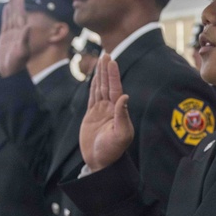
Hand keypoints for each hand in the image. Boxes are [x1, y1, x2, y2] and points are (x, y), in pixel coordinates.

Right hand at [0, 0, 31, 76]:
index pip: (21, 15)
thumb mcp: (22, 51)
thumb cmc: (17, 64)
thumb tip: (29, 26)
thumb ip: (25, 39)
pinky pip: (5, 23)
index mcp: (22, 33)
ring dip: (11, 7)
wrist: (10, 72)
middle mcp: (18, 32)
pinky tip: (5, 8)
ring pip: (11, 17)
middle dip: (16, 2)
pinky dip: (5, 15)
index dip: (20, 5)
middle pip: (16, 14)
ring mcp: (11, 34)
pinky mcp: (5, 37)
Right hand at [80, 54, 134, 172]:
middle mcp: (111, 109)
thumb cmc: (113, 151)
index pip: (115, 89)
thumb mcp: (121, 134)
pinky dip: (93, 86)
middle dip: (107, 70)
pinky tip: (95, 78)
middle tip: (106, 54)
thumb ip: (122, 115)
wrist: (100, 162)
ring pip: (100, 89)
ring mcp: (101, 111)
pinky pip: (92, 97)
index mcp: (119, 111)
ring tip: (101, 61)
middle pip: (108, 85)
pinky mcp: (91, 116)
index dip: (113, 75)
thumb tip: (124, 97)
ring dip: (100, 75)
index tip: (112, 61)